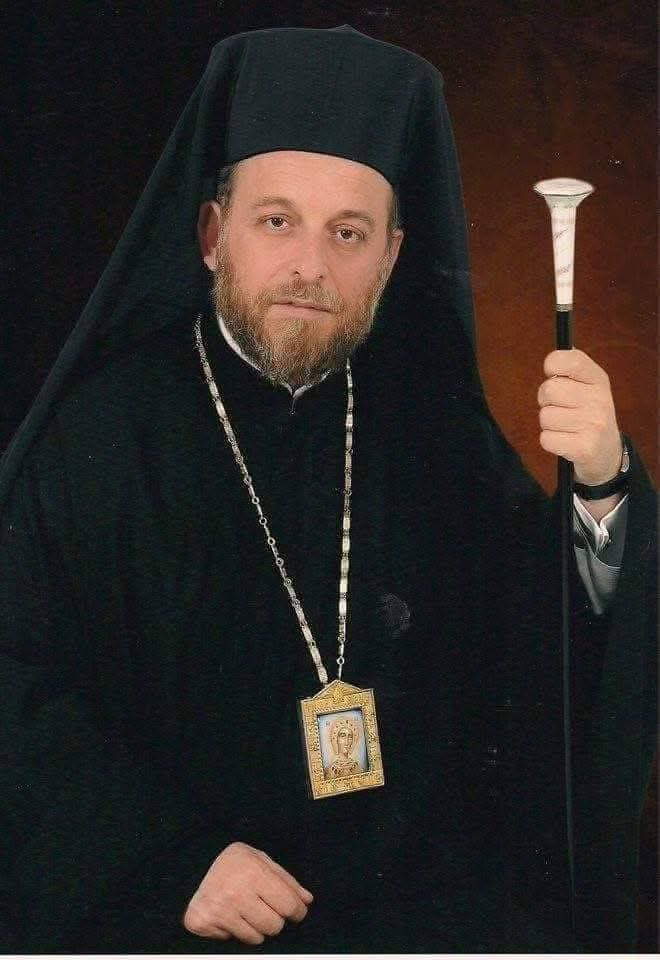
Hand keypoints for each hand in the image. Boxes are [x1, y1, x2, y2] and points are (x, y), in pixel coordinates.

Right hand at [182, 842, 312, 943]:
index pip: (289, 905)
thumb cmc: (235, 863)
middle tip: (263, 907)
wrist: (192, 864)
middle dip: (274, 919)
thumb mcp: (261, 860)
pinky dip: (235, 931)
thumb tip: (306, 900)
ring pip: (257, 938)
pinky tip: (228, 914)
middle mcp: (236, 892)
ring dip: (255, 927)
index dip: (297, 911)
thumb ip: (286, 880)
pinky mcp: (204, 922)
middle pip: (275, 926)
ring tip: (245, 909)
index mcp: (254, 872)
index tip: (296, 912)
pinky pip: (234, 940)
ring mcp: (219, 909)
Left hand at [537, 348, 622, 484]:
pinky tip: (565, 441)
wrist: (606, 453)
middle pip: (549, 389)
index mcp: (599, 380)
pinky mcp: (584, 448)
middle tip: (559, 408)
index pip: (571, 360)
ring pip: (545, 416)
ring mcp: (593, 425)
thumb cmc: (588, 415)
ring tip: (565, 427)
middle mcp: (599, 400)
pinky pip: (546, 439)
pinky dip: (549, 441)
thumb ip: (571, 370)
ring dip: (548, 424)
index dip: (552, 364)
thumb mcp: (588, 387)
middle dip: (546, 400)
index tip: (552, 374)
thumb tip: (554, 356)